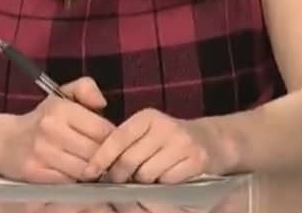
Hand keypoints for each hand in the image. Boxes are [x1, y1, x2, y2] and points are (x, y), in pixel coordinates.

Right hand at [0, 77, 115, 183]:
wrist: (4, 141)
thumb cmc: (42, 119)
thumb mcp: (62, 96)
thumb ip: (85, 88)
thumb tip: (103, 102)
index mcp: (60, 108)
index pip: (102, 130)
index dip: (112, 139)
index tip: (112, 142)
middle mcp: (50, 129)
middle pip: (96, 151)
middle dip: (103, 156)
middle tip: (102, 156)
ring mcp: (41, 152)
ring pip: (84, 169)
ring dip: (90, 170)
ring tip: (88, 164)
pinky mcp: (35, 173)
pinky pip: (69, 181)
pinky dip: (74, 179)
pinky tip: (72, 171)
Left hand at [82, 108, 228, 183]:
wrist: (213, 141)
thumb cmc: (170, 140)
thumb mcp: (147, 132)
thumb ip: (125, 143)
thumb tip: (97, 166)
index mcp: (148, 116)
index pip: (117, 138)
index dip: (100, 157)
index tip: (89, 173)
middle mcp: (165, 126)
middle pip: (129, 160)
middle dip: (120, 176)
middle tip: (119, 182)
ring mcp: (182, 143)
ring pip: (147, 174)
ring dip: (143, 182)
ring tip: (149, 176)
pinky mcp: (196, 160)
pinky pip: (167, 181)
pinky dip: (163, 184)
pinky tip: (167, 178)